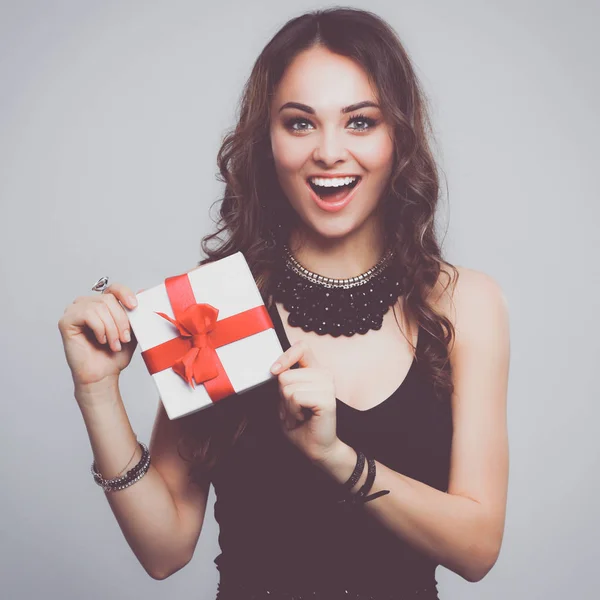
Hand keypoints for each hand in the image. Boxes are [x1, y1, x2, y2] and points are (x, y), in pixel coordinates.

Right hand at [58, 283, 141, 392]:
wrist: (103, 375)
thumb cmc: (114, 355)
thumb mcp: (131, 330)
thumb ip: (135, 312)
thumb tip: (143, 291)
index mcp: (102, 304)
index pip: (114, 288)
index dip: (125, 294)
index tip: (134, 307)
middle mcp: (86, 304)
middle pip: (108, 299)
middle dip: (121, 320)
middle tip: (124, 339)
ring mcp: (74, 311)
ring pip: (99, 307)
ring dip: (111, 328)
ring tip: (114, 344)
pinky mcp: (66, 321)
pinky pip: (87, 314)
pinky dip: (99, 328)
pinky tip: (101, 340)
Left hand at [270, 340, 339, 462]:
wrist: (318, 448)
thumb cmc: (302, 424)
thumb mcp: (287, 398)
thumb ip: (284, 381)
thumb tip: (275, 370)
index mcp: (315, 370)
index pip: (301, 347)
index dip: (285, 356)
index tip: (274, 370)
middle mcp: (324, 374)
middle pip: (285, 374)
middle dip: (282, 396)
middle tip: (293, 409)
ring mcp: (328, 385)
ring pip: (288, 386)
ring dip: (287, 406)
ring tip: (298, 415)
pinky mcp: (327, 399)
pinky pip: (295, 397)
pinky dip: (292, 412)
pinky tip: (302, 418)